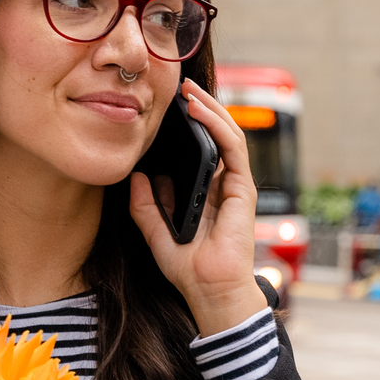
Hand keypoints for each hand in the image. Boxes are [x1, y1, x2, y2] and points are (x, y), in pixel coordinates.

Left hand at [129, 78, 267, 336]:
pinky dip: (218, 126)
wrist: (210, 291)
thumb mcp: (155, 234)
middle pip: (217, 136)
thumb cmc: (190, 270)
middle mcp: (224, 186)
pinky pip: (233, 149)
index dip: (189, 127)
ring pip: (228, 135)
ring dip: (210, 109)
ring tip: (190, 92)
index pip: (202, 150)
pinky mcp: (243, 190)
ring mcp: (236, 186)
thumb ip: (146, 207)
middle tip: (180, 88)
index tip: (168, 109)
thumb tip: (136, 176)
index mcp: (207, 193)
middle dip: (201, 109)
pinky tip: (200, 113)